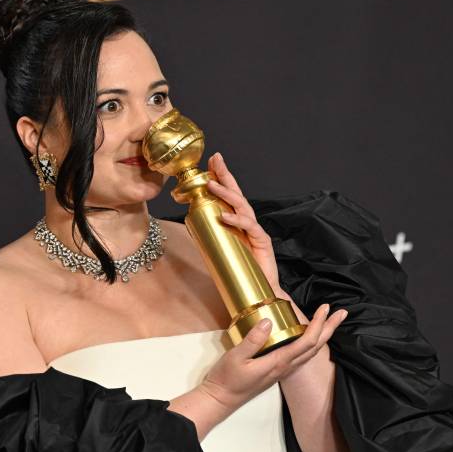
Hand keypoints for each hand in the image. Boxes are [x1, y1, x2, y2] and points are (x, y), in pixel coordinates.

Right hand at [199, 304, 347, 411]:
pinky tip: (308, 337)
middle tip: (342, 313)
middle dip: (329, 329)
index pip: (306, 341)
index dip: (318, 324)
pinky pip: (301, 355)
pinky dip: (311, 343)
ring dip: (323, 336)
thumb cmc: (227, 378)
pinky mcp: (276, 371)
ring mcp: (282, 370)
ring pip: (310, 352)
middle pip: (315, 347)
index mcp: (279, 362)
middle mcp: (285, 367)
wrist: (221, 399)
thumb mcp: (236, 357)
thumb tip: (267, 321)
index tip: (325, 308)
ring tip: (330, 322)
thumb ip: (252, 340)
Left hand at [206, 152, 308, 323]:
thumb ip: (210, 234)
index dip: (222, 176)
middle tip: (215, 160)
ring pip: (242, 206)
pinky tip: (224, 216)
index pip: (230, 194)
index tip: (212, 160)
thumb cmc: (241, 270)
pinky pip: (249, 227)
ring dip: (226, 194)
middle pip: (237, 193)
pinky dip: (236, 220)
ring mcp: (256, 230)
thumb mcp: (221, 247)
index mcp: (238, 221)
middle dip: (225, 175)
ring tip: (211, 184)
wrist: (261, 291)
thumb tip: (190, 222)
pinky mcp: (262, 241)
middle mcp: (248, 222)